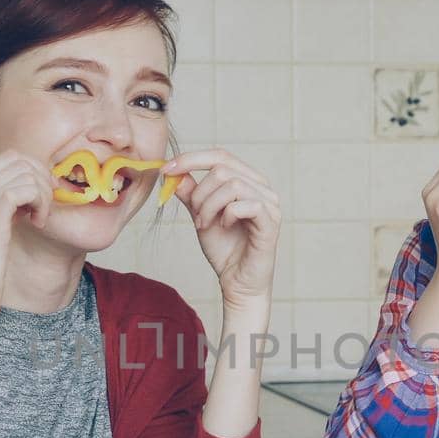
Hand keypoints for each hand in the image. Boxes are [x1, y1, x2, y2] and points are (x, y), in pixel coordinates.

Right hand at [0, 150, 53, 326]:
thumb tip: (29, 187)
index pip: (9, 157)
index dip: (34, 172)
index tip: (41, 197)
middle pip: (19, 160)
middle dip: (42, 180)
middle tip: (45, 207)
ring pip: (25, 173)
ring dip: (43, 194)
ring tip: (40, 218)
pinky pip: (25, 190)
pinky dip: (40, 203)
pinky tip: (37, 223)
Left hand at [162, 149, 281, 313]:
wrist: (237, 282)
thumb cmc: (224, 249)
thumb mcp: (200, 216)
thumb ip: (191, 194)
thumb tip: (174, 172)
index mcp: (247, 180)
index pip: (220, 155)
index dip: (191, 158)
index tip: (166, 169)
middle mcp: (262, 186)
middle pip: (223, 168)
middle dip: (200, 193)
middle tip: (195, 216)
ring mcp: (270, 203)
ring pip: (232, 185)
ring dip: (210, 205)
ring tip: (206, 224)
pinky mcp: (271, 221)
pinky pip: (245, 204)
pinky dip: (227, 215)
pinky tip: (224, 227)